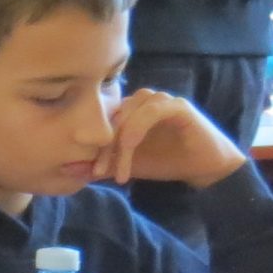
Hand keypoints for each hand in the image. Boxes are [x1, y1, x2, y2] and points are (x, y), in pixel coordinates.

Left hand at [97, 88, 243, 189]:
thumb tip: (69, 171)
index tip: (90, 172)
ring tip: (119, 171)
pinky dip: (136, 132)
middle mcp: (143, 101)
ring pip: (127, 116)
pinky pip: (150, 112)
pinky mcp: (178, 106)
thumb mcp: (127, 166)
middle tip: (99, 172)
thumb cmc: (166, 162)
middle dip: (103, 148)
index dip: (93, 146)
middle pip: (111, 118)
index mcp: (129, 110)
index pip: (102, 122)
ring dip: (119, 145)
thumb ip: (102, 166)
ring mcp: (161, 101)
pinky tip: (131, 153)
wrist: (203, 168)